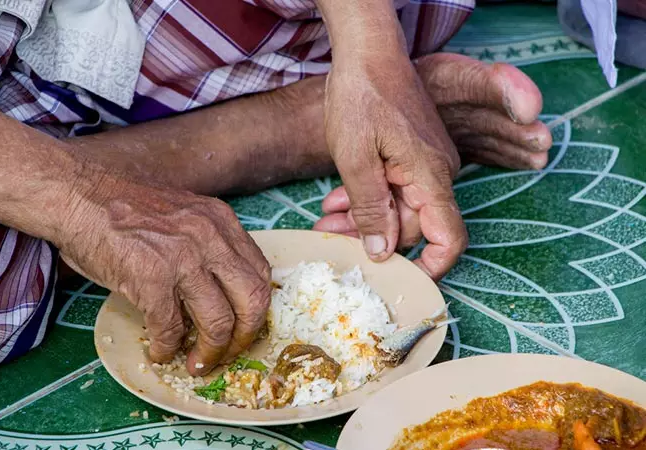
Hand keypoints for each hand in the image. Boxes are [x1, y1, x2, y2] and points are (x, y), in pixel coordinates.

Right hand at [56, 171, 271, 375]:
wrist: (79, 195)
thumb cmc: (125, 209)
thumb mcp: (184, 216)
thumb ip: (208, 246)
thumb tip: (219, 294)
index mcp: (221, 221)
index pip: (260, 273)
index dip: (256, 309)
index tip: (243, 326)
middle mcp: (210, 237)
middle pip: (252, 300)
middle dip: (244, 336)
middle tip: (227, 353)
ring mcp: (183, 258)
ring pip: (218, 321)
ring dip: (210, 352)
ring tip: (196, 363)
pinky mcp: (151, 278)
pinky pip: (170, 327)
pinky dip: (166, 347)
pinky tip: (159, 351)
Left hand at [317, 53, 467, 280]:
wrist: (366, 52)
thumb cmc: (361, 97)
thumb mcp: (356, 158)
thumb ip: (370, 208)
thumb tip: (381, 253)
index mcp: (429, 177)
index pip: (448, 237)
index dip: (430, 266)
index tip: (399, 280)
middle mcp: (434, 174)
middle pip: (411, 227)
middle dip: (371, 238)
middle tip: (329, 238)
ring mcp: (422, 164)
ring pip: (396, 209)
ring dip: (361, 219)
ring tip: (325, 221)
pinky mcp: (408, 156)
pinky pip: (391, 188)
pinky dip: (365, 198)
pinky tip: (334, 201)